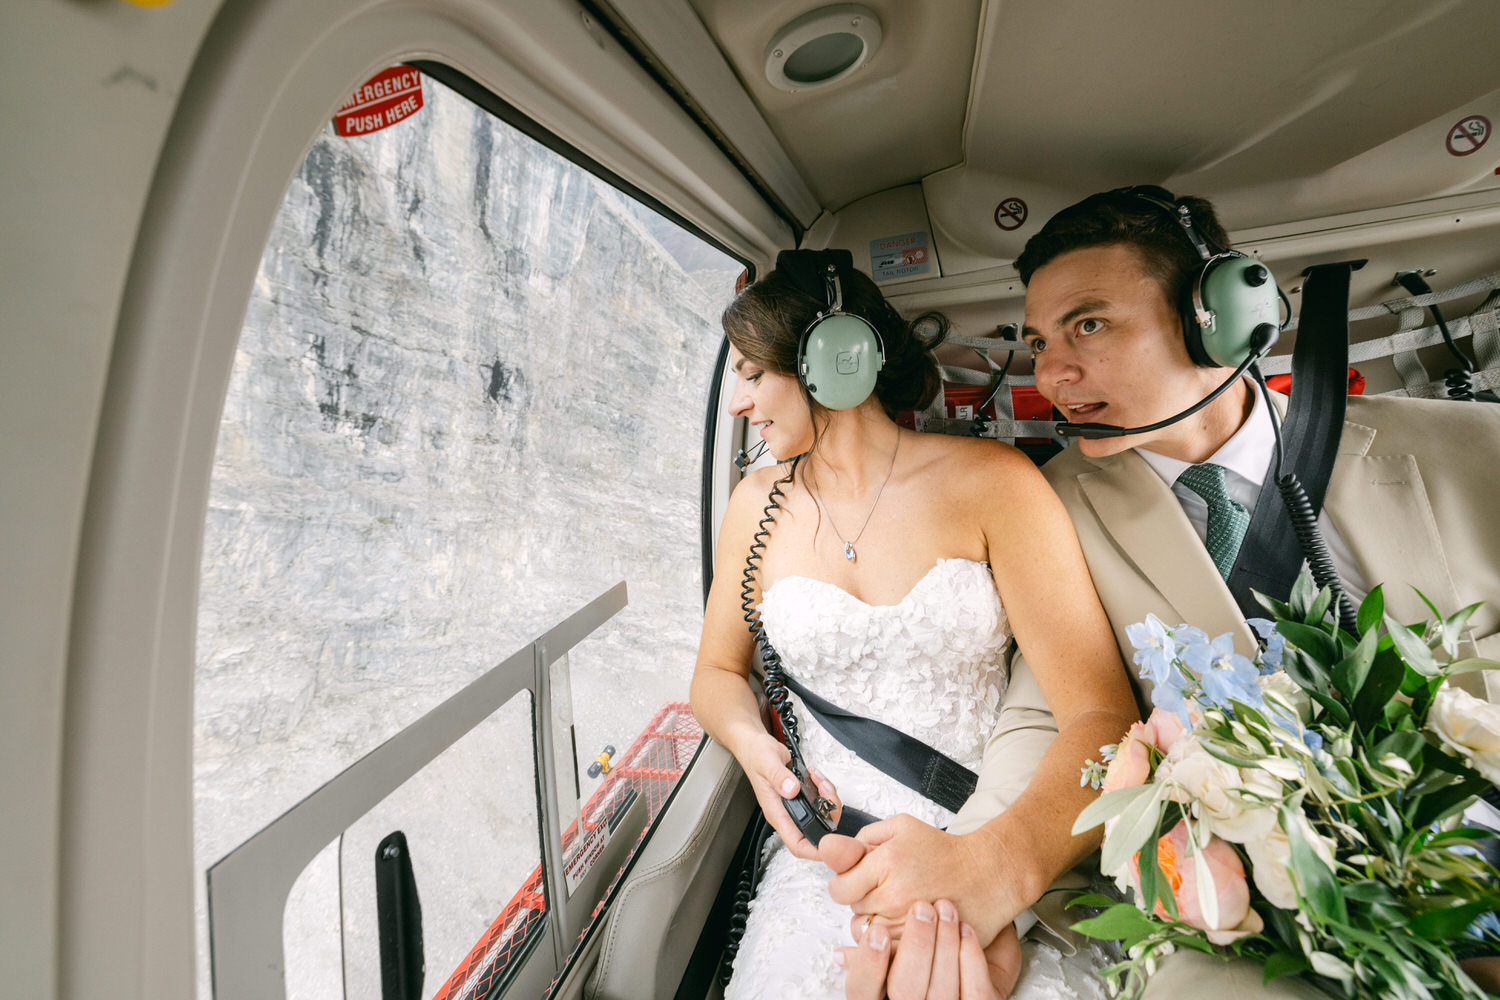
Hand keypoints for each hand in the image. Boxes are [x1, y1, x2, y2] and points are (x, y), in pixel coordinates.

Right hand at [738, 731, 841, 860]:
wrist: (755, 745)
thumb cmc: (756, 755)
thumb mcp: (767, 762)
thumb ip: (779, 777)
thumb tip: (792, 790)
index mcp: (777, 813)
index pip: (797, 845)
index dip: (816, 850)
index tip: (831, 843)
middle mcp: (787, 813)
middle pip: (816, 831)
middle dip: (830, 813)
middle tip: (826, 792)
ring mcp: (794, 805)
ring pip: (822, 815)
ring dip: (828, 798)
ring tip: (820, 780)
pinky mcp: (800, 796)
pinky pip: (820, 801)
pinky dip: (825, 789)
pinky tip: (817, 777)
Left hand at [827, 814, 1018, 944]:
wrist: (987, 875)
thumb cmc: (945, 852)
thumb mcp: (902, 827)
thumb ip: (864, 837)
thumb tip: (832, 848)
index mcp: (886, 862)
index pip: (839, 888)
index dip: (845, 884)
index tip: (857, 880)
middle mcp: (894, 895)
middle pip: (853, 910)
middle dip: (863, 899)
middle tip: (887, 888)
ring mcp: (906, 924)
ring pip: (867, 933)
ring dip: (876, 922)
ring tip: (898, 907)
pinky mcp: (920, 944)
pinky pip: (886, 951)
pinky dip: (890, 941)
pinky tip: (903, 925)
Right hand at [837, 901, 1021, 999]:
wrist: (981, 935)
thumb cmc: (932, 938)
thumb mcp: (893, 929)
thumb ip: (868, 922)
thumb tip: (842, 938)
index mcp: (886, 990)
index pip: (862, 990)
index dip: (867, 965)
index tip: (877, 932)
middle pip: (904, 988)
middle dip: (914, 946)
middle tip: (920, 908)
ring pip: (941, 991)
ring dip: (943, 944)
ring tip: (945, 907)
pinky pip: (975, 991)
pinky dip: (970, 957)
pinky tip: (966, 929)